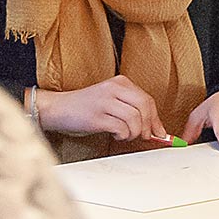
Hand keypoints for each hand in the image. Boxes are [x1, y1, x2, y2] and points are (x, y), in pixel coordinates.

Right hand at [35, 75, 167, 142]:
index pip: (148, 100)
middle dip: (148, 126)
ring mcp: (104, 102)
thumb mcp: (112, 101)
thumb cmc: (88, 107)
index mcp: (120, 82)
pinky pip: (120, 128)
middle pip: (145, 107)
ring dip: (134, 133)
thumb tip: (156, 129)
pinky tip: (115, 135)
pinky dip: (123, 135)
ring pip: (134, 118)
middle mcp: (113, 89)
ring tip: (125, 135)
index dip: (156, 119)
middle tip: (144, 136)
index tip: (159, 132)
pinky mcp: (96, 117)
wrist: (58, 108)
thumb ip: (133, 109)